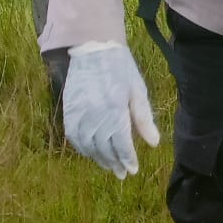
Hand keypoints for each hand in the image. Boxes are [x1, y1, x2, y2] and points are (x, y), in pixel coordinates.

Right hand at [64, 41, 159, 178]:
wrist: (93, 49)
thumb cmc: (121, 69)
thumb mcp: (138, 91)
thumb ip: (143, 119)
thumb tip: (154, 143)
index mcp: (114, 110)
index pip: (120, 144)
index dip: (127, 159)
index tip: (132, 170)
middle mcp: (94, 115)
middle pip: (103, 148)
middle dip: (114, 163)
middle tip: (122, 173)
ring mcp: (78, 114)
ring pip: (87, 146)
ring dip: (98, 159)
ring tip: (109, 166)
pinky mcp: (68, 111)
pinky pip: (73, 137)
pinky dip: (82, 148)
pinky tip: (90, 152)